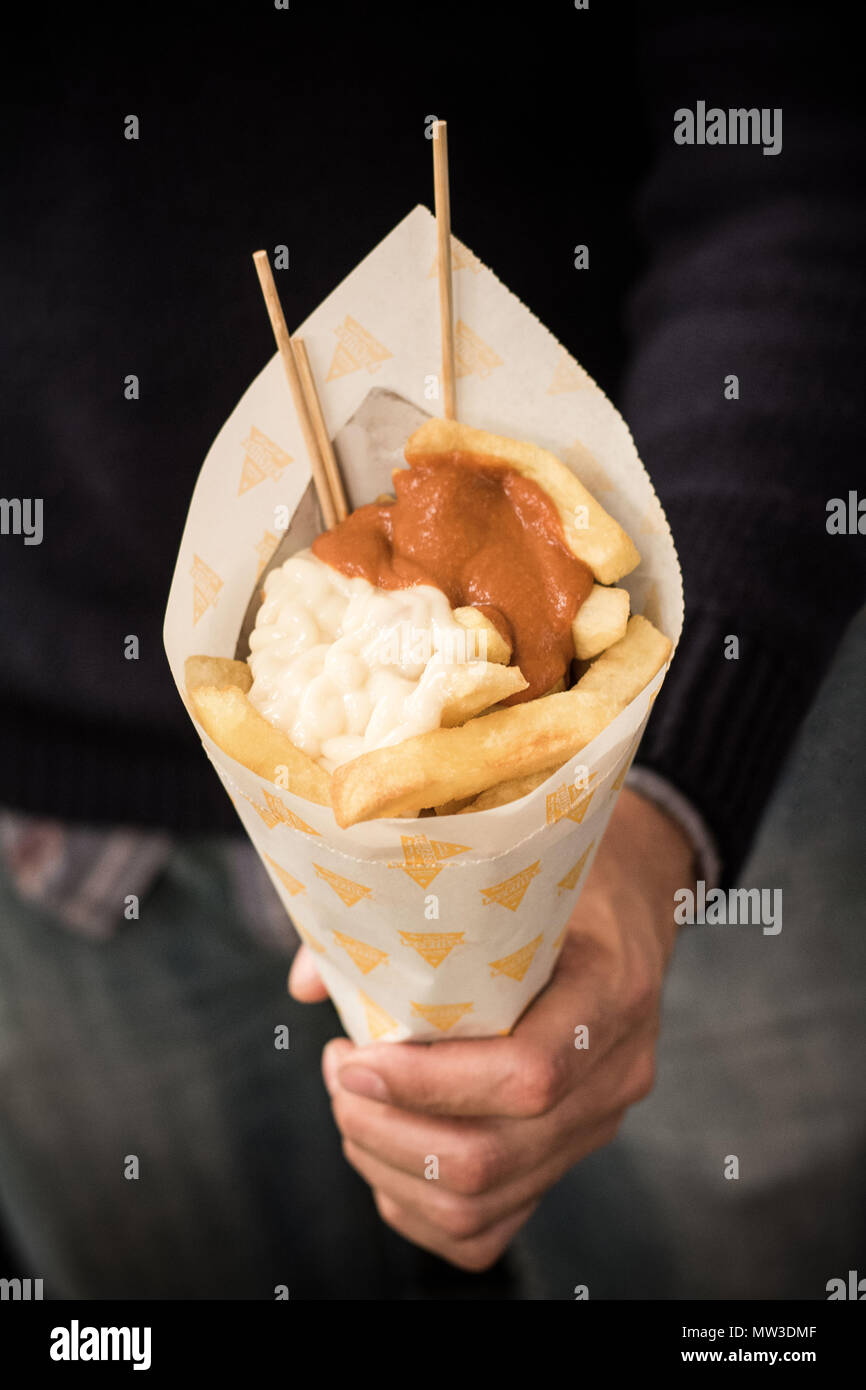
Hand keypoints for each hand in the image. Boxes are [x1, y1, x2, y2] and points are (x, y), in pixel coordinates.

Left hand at [289, 787, 696, 1269]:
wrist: (633, 901)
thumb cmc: (560, 878)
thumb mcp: (507, 868)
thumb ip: (405, 913)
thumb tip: (308, 983)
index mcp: (611, 991)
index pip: (528, 1074)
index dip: (426, 1082)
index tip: (354, 1055)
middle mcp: (615, 1073)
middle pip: (493, 1157)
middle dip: (385, 1129)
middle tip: (339, 1075)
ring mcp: (597, 1124)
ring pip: (484, 1204)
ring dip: (390, 1168)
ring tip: (351, 1106)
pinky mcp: (569, 1156)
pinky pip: (491, 1229)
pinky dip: (419, 1208)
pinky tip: (383, 1151)